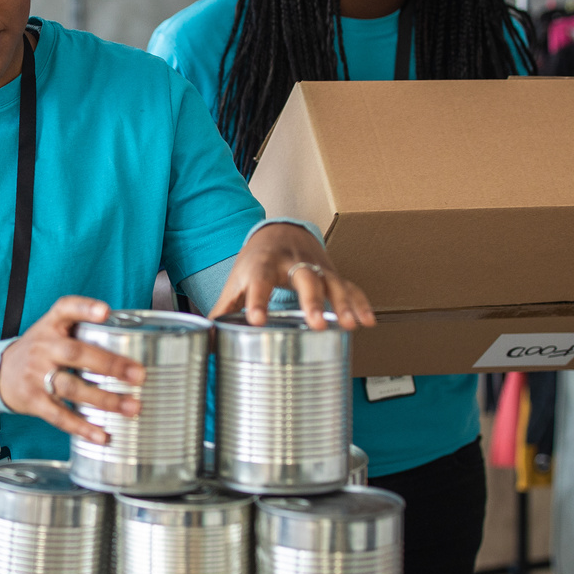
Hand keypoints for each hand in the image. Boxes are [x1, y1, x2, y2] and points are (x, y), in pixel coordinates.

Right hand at [0, 297, 145, 443]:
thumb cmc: (38, 351)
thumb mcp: (53, 330)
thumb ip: (83, 330)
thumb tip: (132, 342)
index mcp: (51, 325)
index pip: (66, 309)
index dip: (85, 308)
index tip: (105, 312)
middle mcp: (43, 347)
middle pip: (75, 354)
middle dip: (109, 364)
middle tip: (138, 374)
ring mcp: (36, 375)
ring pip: (72, 387)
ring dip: (104, 399)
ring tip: (131, 407)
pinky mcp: (33, 400)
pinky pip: (59, 415)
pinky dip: (82, 427)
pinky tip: (102, 435)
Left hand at [208, 224, 374, 330]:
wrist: (279, 232)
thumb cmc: (255, 262)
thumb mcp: (236, 282)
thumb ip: (222, 311)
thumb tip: (205, 340)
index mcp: (262, 266)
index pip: (258, 282)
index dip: (257, 301)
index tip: (257, 320)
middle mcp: (291, 263)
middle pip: (303, 278)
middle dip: (311, 301)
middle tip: (317, 324)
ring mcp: (315, 267)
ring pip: (332, 281)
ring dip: (343, 303)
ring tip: (351, 326)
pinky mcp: (332, 273)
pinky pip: (350, 286)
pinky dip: (361, 303)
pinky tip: (368, 322)